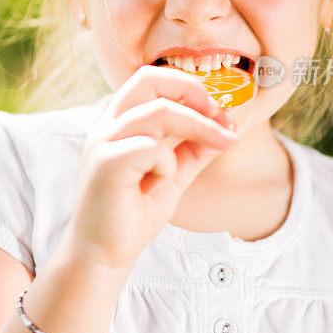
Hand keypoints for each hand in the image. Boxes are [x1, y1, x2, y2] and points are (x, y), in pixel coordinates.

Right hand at [63, 65, 238, 271]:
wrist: (104, 254)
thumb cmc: (134, 213)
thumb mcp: (173, 174)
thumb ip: (194, 149)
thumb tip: (228, 126)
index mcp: (121, 122)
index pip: (152, 79)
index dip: (189, 87)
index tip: (221, 112)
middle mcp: (108, 125)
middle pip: (149, 79)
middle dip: (192, 90)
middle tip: (221, 113)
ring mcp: (104, 142)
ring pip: (158, 111)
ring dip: (198, 126)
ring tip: (222, 143)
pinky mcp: (106, 163)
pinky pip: (150, 146)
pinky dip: (167, 162)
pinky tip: (162, 181)